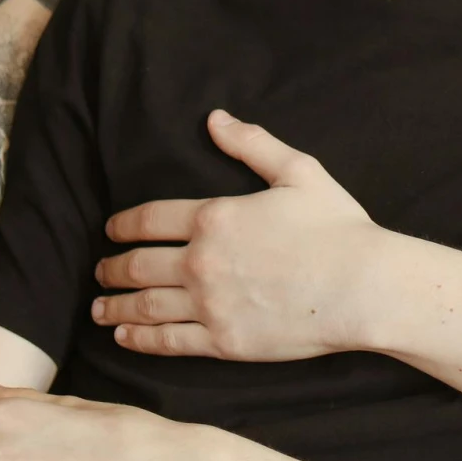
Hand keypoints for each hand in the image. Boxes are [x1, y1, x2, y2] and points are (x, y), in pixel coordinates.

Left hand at [92, 110, 387, 359]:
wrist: (362, 286)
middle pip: (139, 265)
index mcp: (214, 217)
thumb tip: (215, 119)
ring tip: (99, 308)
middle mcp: (202, 261)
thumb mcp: (298, 172)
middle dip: (112, 268)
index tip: (111, 231)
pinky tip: (125, 337)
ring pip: (146, 306)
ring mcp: (210, 304)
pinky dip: (141, 339)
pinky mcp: (224, 342)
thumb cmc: (337, 227)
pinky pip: (169, 342)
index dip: (123, 225)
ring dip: (115, 306)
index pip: (150, 219)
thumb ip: (252, 144)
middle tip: (100, 271)